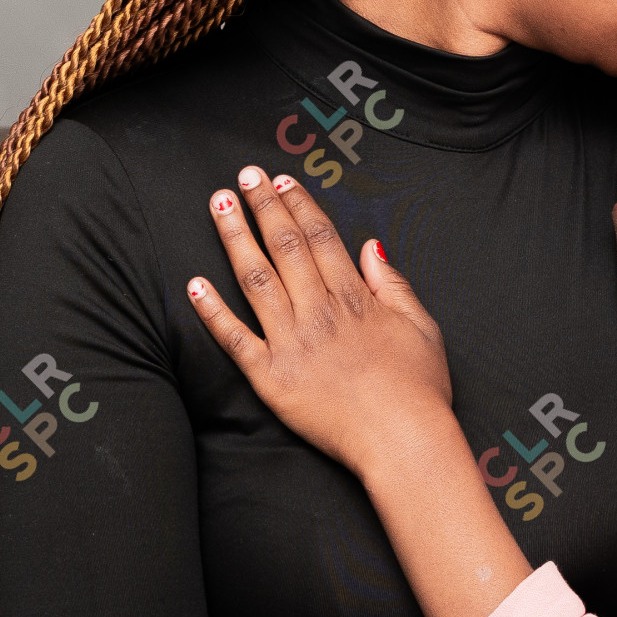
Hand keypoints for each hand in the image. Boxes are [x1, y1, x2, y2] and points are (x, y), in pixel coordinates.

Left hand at [187, 165, 454, 477]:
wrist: (404, 440)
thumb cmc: (419, 388)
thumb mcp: (421, 326)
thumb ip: (393, 284)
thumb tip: (371, 246)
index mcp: (356, 298)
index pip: (321, 238)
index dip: (299, 206)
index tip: (282, 181)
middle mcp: (319, 312)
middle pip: (286, 247)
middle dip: (263, 207)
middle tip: (243, 176)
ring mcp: (291, 344)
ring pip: (255, 280)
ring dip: (235, 238)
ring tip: (219, 206)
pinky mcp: (271, 378)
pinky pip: (234, 339)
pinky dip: (212, 311)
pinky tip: (194, 284)